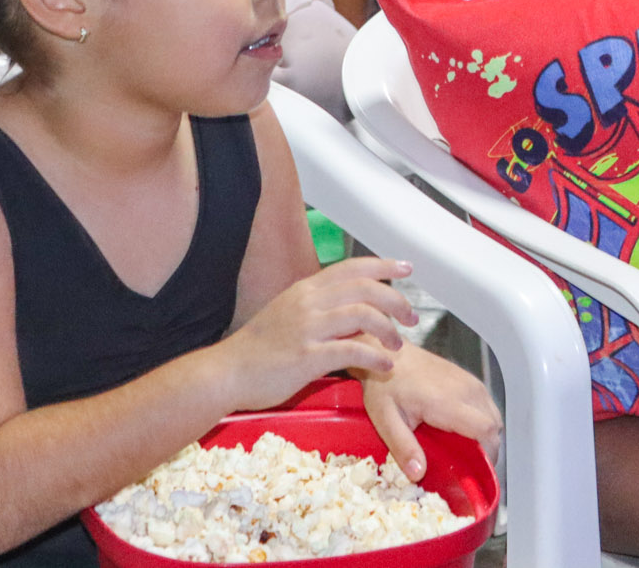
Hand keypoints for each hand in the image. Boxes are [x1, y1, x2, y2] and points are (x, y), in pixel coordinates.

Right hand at [218, 257, 417, 412]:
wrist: (227, 374)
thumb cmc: (258, 349)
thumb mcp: (287, 314)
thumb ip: (318, 306)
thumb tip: (351, 305)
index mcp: (305, 290)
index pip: (352, 268)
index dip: (383, 265)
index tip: (407, 268)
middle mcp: (308, 303)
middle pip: (365, 288)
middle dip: (396, 300)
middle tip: (411, 317)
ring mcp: (307, 329)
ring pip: (363, 314)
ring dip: (389, 329)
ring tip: (397, 345)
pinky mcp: (307, 357)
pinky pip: (352, 350)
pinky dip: (376, 357)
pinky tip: (386, 366)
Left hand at [358, 344, 502, 481]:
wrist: (387, 354)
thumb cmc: (385, 385)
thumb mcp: (386, 421)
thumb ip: (403, 448)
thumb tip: (418, 474)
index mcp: (446, 401)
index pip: (486, 430)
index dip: (487, 454)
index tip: (475, 471)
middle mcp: (464, 389)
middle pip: (494, 426)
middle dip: (487, 448)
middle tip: (468, 464)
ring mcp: (469, 382)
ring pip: (494, 415)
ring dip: (486, 435)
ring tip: (465, 448)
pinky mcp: (469, 379)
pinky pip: (487, 405)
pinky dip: (483, 421)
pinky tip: (462, 429)